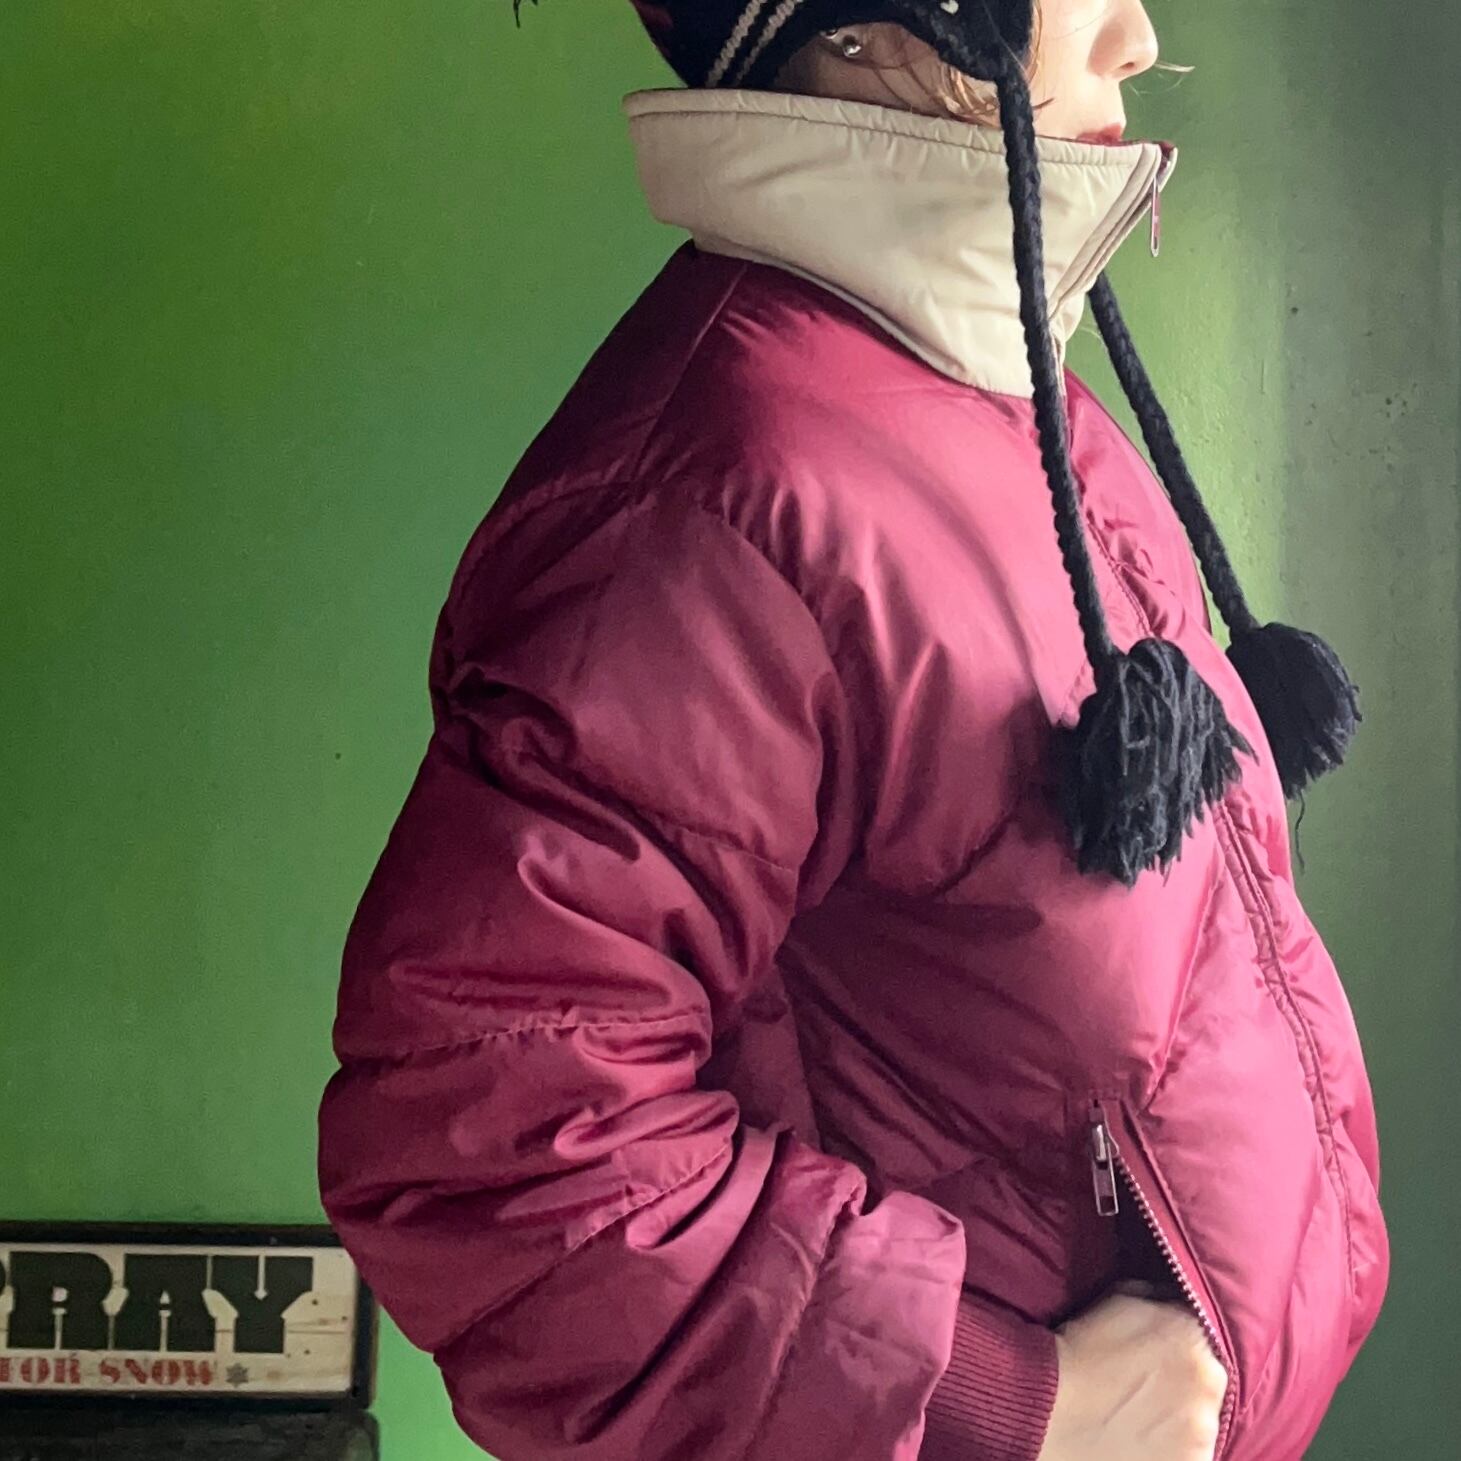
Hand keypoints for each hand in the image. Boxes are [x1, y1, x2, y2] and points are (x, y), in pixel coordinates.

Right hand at [1035, 1280, 1228, 1460]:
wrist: (1049, 1407)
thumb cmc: (1078, 1350)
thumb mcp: (1118, 1299)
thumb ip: (1157, 1299)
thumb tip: (1171, 1304)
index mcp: (1193, 1333)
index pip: (1201, 1337)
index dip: (1179, 1348)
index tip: (1159, 1359)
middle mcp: (1208, 1380)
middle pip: (1206, 1382)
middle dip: (1185, 1385)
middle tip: (1148, 1393)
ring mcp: (1204, 1431)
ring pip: (1202, 1423)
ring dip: (1182, 1422)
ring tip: (1142, 1423)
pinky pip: (1193, 1456)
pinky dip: (1175, 1453)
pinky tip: (1144, 1445)